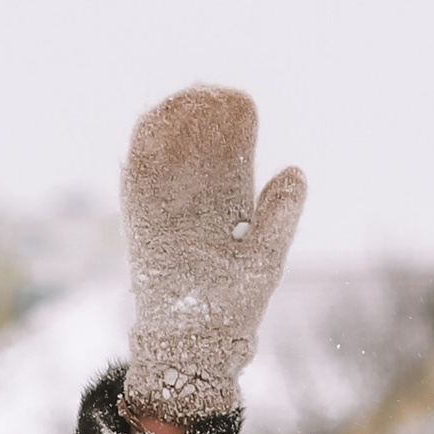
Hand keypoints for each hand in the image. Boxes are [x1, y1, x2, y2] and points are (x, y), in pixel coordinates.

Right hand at [120, 86, 306, 424]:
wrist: (194, 345)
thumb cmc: (234, 308)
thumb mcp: (265, 257)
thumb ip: (279, 216)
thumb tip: (295, 169)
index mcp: (226, 211)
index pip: (229, 158)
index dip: (233, 129)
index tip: (240, 101)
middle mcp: (195, 207)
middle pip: (195, 152)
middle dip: (200, 120)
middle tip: (209, 88)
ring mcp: (166, 213)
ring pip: (166, 160)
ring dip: (172, 128)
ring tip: (183, 97)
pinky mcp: (141, 225)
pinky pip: (138, 183)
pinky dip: (142, 154)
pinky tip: (151, 124)